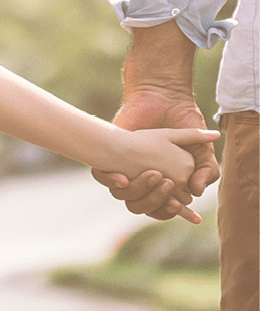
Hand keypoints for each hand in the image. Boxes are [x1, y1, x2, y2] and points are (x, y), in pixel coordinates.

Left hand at [92, 87, 220, 221]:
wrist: (163, 100)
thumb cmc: (183, 125)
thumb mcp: (201, 150)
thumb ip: (207, 171)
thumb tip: (198, 191)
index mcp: (163, 183)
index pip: (162, 208)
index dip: (168, 210)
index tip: (176, 203)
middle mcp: (142, 180)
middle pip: (142, 206)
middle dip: (154, 201)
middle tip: (166, 184)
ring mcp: (124, 170)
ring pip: (123, 196)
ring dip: (138, 190)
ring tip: (154, 175)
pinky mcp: (107, 157)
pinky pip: (102, 178)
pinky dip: (111, 180)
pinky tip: (123, 177)